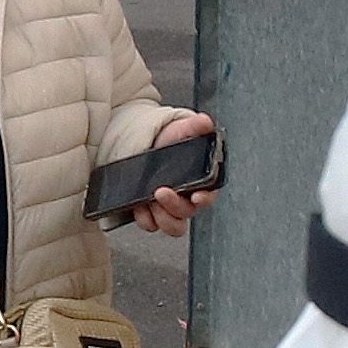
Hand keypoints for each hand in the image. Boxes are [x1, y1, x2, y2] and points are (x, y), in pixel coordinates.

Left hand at [128, 109, 220, 235]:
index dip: (204, 199)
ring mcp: (170, 208)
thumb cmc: (168, 140)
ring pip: (172, 225)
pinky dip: (144, 218)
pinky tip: (139, 206)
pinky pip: (151, 224)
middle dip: (174, 205)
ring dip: (161, 217)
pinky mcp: (153, 213)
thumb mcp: (181, 130)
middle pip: (187, 213)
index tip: (196, 196)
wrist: (145, 144)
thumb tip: (205, 122)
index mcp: (201, 183)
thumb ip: (195, 126)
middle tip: (161, 192)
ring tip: (149, 202)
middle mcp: (187, 199)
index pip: (208, 196)